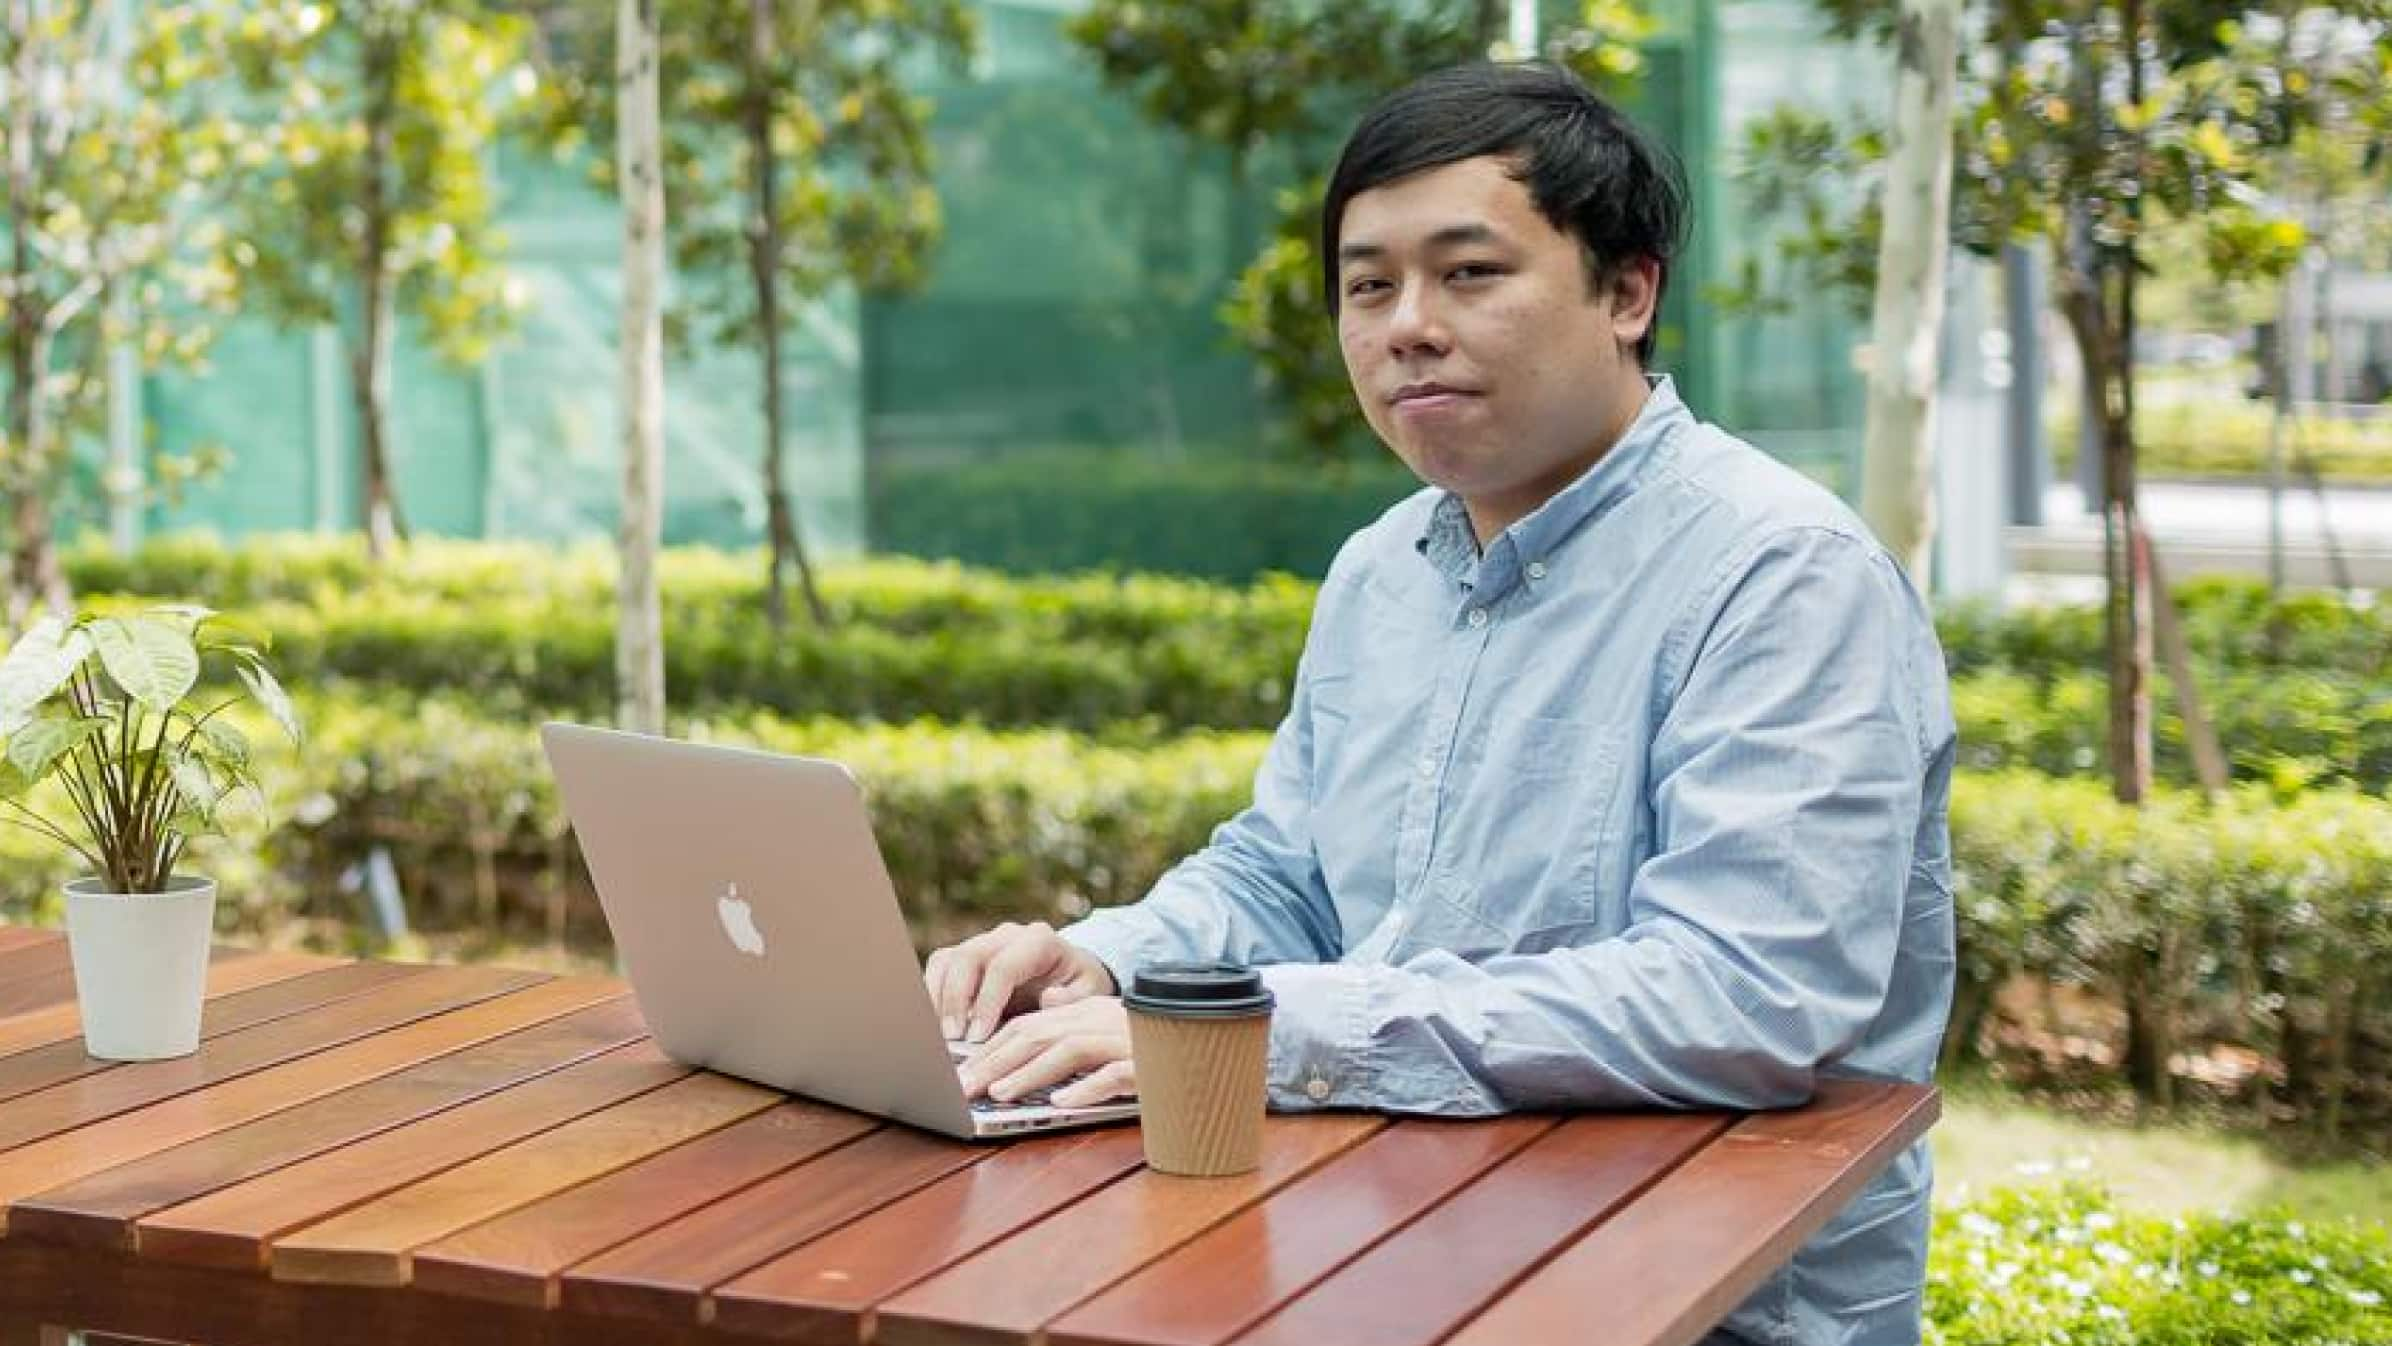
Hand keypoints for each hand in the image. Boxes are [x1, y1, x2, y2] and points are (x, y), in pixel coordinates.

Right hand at [922, 920, 1116, 1043]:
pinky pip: (940, 968)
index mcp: (1039, 940)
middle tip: (953, 1039)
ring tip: (940, 1035)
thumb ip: (1074, 998)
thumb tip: (1049, 999)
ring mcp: (984, 942)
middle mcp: (1007, 935)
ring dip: (938, 998)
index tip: (978, 1036)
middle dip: (956, 1000)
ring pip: (948, 960)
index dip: (987, 1001)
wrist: (1071, 973)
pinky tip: (935, 1025)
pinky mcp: (966, 957)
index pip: (1003, 966)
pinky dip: (931, 994)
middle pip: (969, 957)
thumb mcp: (1090, 993)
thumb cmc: (1079, 986)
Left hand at [956, 995, 1134, 1107]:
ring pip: (1068, 1051)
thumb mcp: (1103, 1035)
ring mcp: (1124, 1040)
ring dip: (1030, 1073)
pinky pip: (1114, 1074)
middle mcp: (1098, 1020)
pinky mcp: (1149, 1064)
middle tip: (964, 1089)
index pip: (1027, 1026)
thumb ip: (1067, 1034)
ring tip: (1000, 1094)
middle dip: (995, 1062)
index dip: (990, 1049)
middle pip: (1037, 1035)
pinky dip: (1086, 1088)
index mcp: (1083, 1013)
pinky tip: (1061, 1103)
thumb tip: (1032, 1027)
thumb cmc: (1148, 1046)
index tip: (960, 1074)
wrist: (1207, 1040)